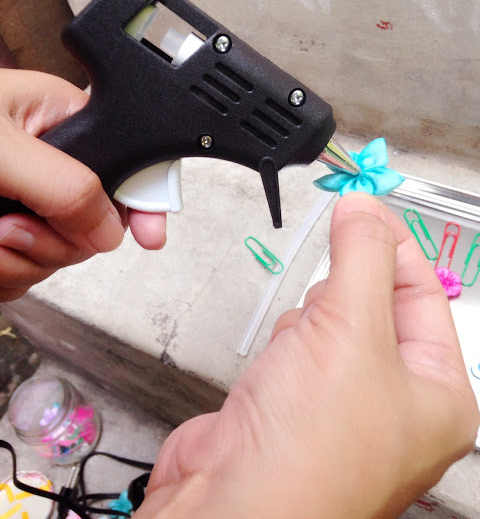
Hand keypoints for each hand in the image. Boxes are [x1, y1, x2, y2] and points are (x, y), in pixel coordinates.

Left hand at [0, 69, 166, 300]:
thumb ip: (63, 184)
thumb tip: (110, 227)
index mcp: (60, 119)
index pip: (128, 160)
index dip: (145, 199)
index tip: (152, 236)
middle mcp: (51, 161)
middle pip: (95, 221)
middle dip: (55, 239)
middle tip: (10, 228)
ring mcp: (29, 202)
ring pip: (60, 254)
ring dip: (20, 259)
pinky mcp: (6, 233)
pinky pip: (27, 271)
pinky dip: (3, 272)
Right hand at [139, 193, 478, 518]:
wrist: (228, 504)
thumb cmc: (308, 449)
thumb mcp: (351, 328)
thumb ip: (361, 256)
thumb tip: (364, 207)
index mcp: (437, 395)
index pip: (423, 293)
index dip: (392, 245)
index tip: (363, 207)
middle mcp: (395, 405)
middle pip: (375, 306)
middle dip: (344, 296)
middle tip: (330, 303)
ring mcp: (343, 407)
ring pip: (332, 324)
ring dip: (311, 324)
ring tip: (300, 352)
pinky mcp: (297, 405)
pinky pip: (299, 346)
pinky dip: (286, 346)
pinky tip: (278, 371)